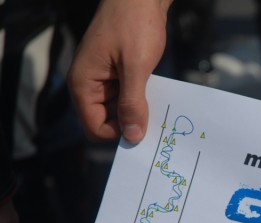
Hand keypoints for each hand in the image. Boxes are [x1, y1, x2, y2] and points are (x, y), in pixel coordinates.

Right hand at [67, 0, 172, 142]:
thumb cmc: (134, 25)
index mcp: (83, 84)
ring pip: (118, 112)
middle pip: (105, 122)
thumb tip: (132, 137)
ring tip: (156, 101)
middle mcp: (88, 84)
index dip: (118, 133)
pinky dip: (140, 100)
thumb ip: (133, 103)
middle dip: (129, 124)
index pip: (94, 128)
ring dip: (136, 112)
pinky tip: (155, 93)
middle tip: (155, 116)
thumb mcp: (136, 67)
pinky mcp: (116, 74)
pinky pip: (126, 98)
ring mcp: (102, 79)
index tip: (143, 128)